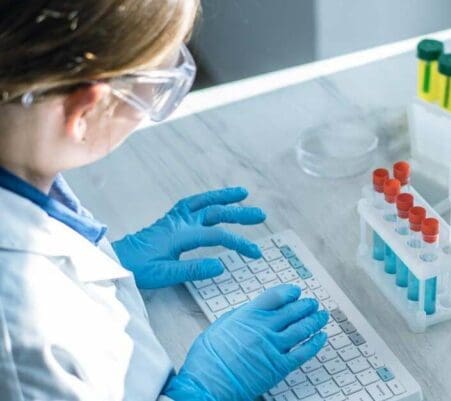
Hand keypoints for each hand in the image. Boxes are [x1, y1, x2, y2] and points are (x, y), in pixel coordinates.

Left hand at [112, 187, 265, 288]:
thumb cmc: (135, 269)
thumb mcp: (163, 274)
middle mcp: (179, 222)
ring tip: (243, 193)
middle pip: (214, 212)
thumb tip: (221, 265)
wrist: (113, 260)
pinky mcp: (169, 220)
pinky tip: (214, 200)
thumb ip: (192, 269)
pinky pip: (192, 203)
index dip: (239, 242)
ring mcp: (173, 219)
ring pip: (203, 202)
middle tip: (261, 215)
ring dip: (224, 196)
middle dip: (239, 213)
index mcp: (180, 235)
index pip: (217, 235)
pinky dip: (206, 198)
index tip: (255, 252)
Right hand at [163, 284, 328, 400]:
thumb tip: (253, 309)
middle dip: (306, 305)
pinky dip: (315, 343)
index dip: (290, 292)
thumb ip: (238, 316)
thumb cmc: (207, 360)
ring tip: (322, 315)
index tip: (296, 292)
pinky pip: (303, 352)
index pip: (276, 296)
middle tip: (312, 303)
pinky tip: (321, 337)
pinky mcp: (279, 366)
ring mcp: (273, 347)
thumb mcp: (218, 327)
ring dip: (315, 320)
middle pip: (293, 311)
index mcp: (247, 316)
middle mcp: (263, 328)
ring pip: (302, 329)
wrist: (206, 386)